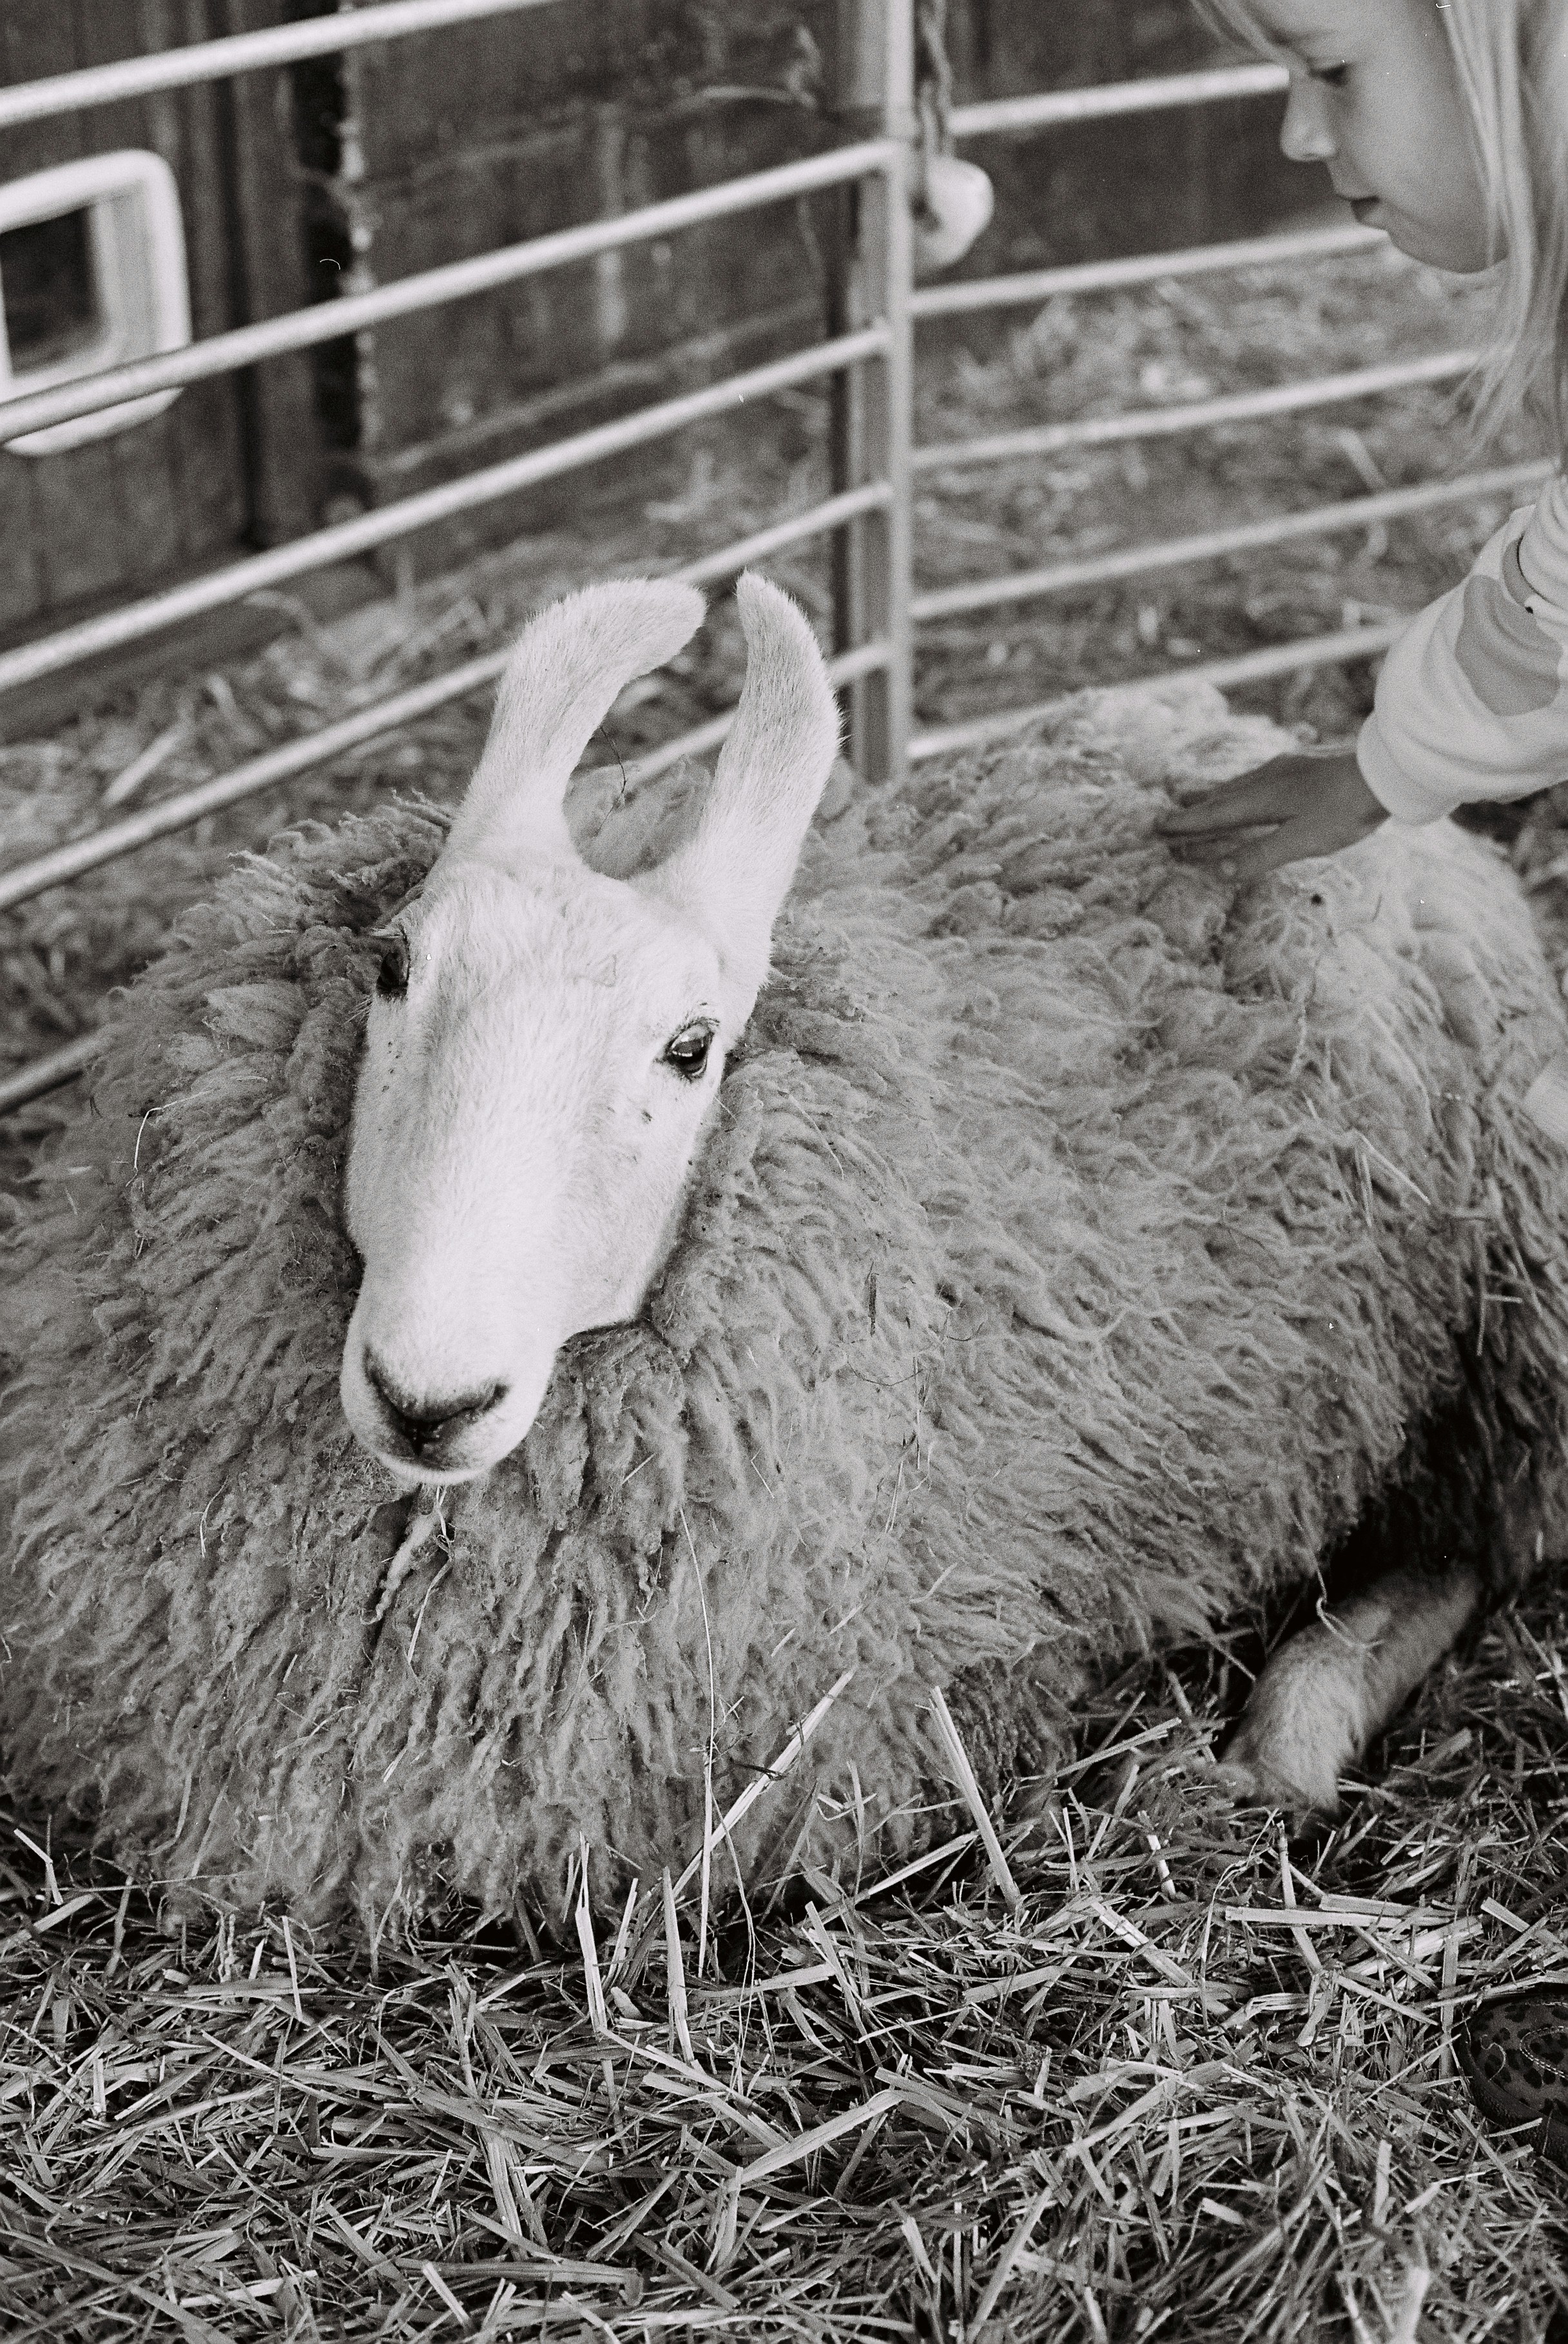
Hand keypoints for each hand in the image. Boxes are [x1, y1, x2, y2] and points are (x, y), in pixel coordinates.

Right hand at [1156, 748, 1387, 879]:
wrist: (1386, 772)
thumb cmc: (1344, 811)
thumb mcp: (1301, 842)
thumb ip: (1258, 856)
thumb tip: (1216, 871)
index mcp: (1262, 798)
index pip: (1214, 814)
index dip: (1185, 823)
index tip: (1157, 826)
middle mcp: (1267, 778)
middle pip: (1221, 796)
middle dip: (1194, 807)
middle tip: (1168, 812)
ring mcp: (1286, 768)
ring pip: (1240, 784)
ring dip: (1216, 795)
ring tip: (1198, 797)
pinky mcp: (1303, 765)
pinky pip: (1259, 778)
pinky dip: (1241, 787)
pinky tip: (1252, 786)